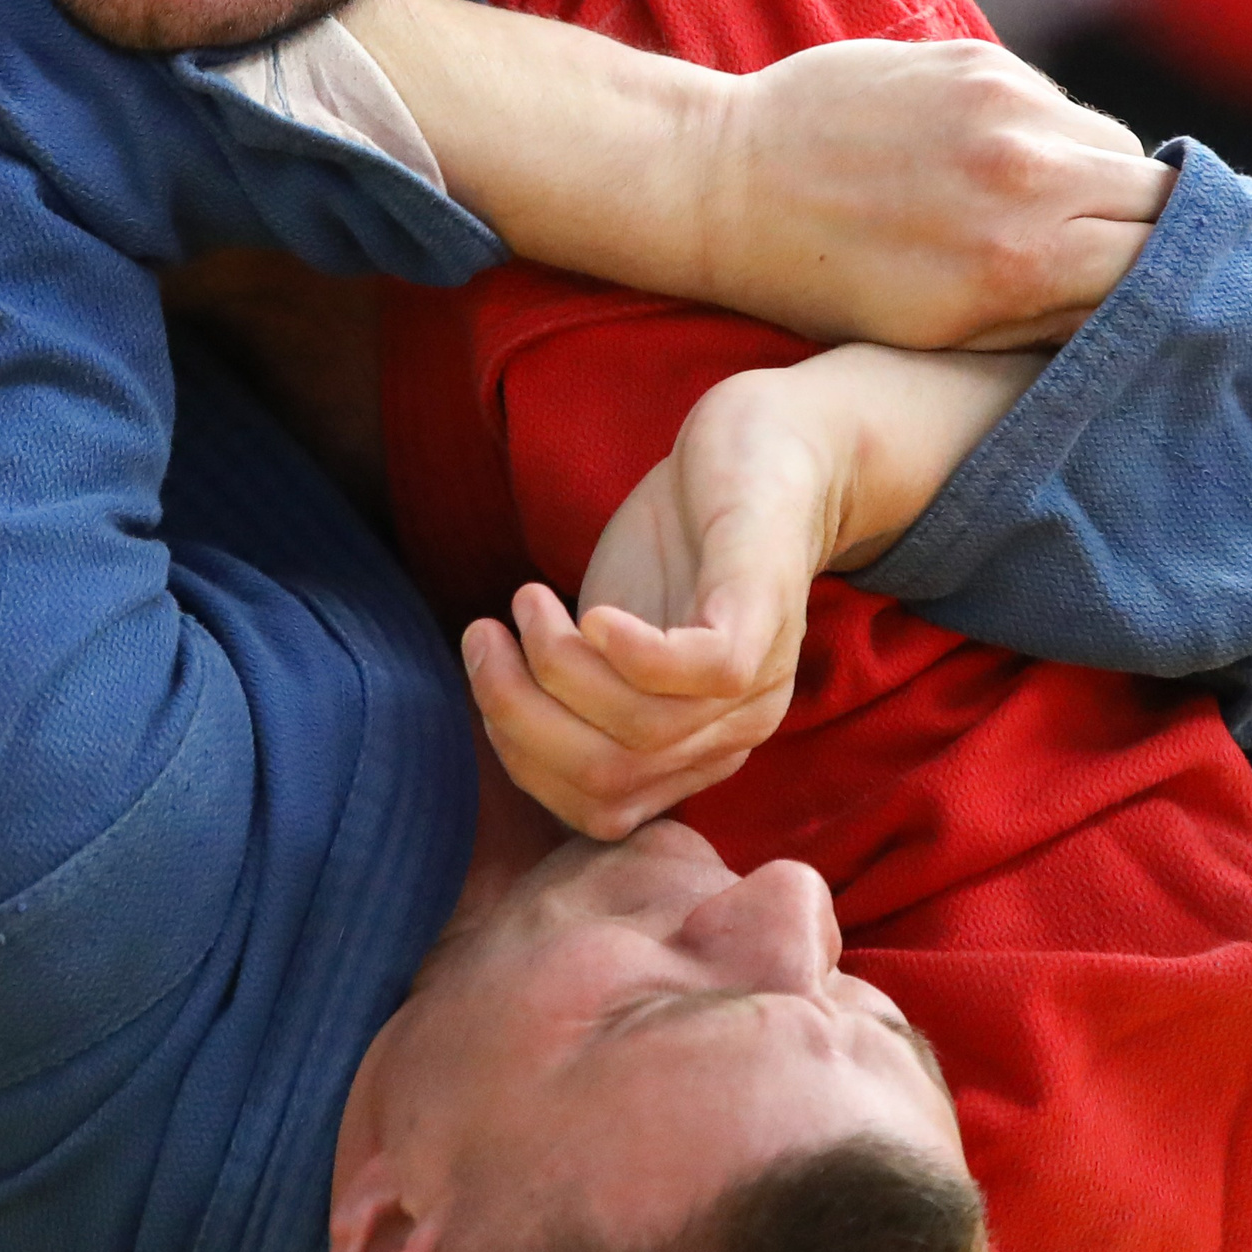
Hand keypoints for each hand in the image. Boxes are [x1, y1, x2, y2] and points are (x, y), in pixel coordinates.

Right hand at [464, 350, 1041, 838]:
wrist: (761, 445)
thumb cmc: (674, 544)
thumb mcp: (609, 634)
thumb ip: (574, 692)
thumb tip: (499, 721)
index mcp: (695, 751)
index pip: (595, 807)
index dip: (519, 752)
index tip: (485, 676)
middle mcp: (734, 732)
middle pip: (606, 777)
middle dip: (519, 713)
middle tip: (486, 638)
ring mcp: (759, 674)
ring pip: (640, 730)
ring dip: (555, 665)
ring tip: (527, 601)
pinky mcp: (765, 609)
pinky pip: (702, 670)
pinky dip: (630, 652)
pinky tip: (591, 611)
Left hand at [701, 39, 1169, 349]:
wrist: (725, 184)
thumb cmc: (826, 283)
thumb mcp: (944, 333)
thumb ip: (1053, 316)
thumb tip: (1141, 309)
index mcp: (1026, 261)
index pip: (1167, 263)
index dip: (1179, 282)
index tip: (1174, 295)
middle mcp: (1031, 173)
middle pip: (1161, 197)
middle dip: (1152, 229)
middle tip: (1121, 254)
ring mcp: (1005, 105)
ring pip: (1113, 144)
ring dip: (1098, 178)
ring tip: (1039, 210)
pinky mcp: (976, 58)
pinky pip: (1054, 103)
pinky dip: (1043, 135)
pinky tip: (986, 163)